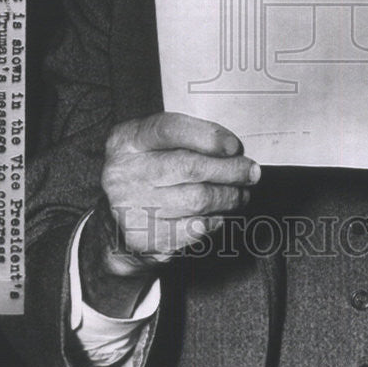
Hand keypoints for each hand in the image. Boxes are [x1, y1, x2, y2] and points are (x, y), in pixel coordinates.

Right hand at [80, 113, 259, 314]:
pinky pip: (193, 228)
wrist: (116, 222)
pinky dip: (214, 221)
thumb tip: (232, 151)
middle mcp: (123, 172)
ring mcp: (129, 206)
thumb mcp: (154, 145)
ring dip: (228, 197)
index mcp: (126, 140)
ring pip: (197, 199)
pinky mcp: (142, 238)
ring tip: (240, 194)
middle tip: (251, 172)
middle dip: (229, 170)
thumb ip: (186, 139)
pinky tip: (219, 214)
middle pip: (189, 167)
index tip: (234, 146)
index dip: (207, 136)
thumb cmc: (147, 173)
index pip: (169, 129)